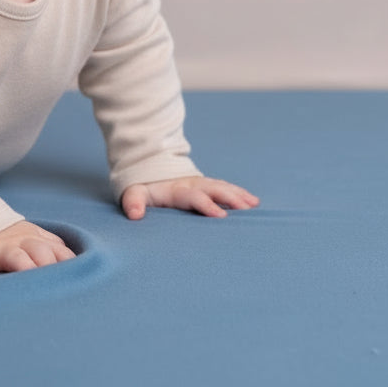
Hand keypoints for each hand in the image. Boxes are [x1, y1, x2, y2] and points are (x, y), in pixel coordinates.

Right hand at [0, 220, 75, 282]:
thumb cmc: (18, 239)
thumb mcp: (39, 239)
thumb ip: (57, 250)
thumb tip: (81, 268)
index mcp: (41, 240)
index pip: (61, 252)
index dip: (70, 266)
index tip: (79, 282)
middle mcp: (25, 242)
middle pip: (41, 252)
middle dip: (49, 267)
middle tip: (56, 288)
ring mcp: (4, 248)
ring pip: (17, 257)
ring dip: (24, 267)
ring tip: (27, 283)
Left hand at [121, 176, 258, 219]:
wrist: (150, 171)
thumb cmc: (145, 189)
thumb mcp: (135, 193)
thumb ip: (133, 202)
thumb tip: (134, 215)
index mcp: (176, 190)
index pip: (193, 197)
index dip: (206, 205)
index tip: (221, 216)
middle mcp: (192, 185)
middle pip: (213, 190)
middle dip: (230, 198)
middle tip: (246, 210)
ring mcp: (201, 184)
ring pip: (222, 187)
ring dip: (238, 195)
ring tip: (254, 205)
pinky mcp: (207, 187)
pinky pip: (225, 188)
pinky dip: (239, 193)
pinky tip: (254, 203)